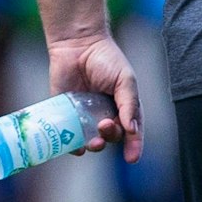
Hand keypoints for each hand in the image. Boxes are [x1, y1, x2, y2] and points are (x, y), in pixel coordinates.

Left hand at [46, 33, 142, 162]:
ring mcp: (86, 116)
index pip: (132, 130)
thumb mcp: (125, 79)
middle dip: (111, 137)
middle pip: (112, 136)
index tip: (132, 158)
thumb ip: (129, 104)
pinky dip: (74, 146)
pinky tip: (77, 146)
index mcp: (123, 106)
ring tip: (93, 140)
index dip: (134, 145)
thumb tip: (132, 129)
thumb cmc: (106, 58)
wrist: (77, 44)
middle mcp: (105, 114)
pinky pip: (70, 138)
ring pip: (92, 141)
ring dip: (95, 145)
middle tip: (105, 126)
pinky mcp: (67, 115)